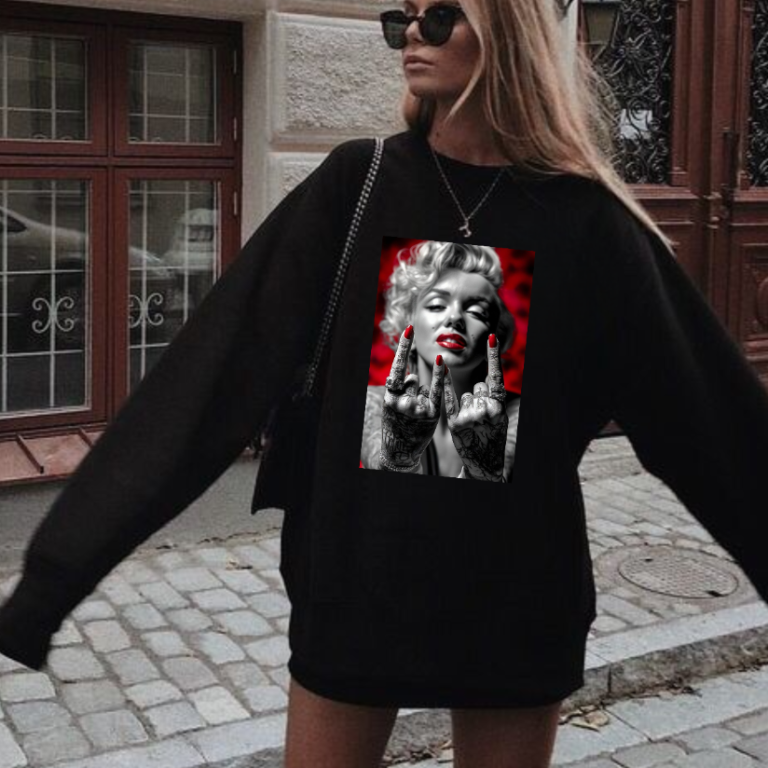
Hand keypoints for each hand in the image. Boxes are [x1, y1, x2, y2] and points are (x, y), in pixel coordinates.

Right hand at [380, 324, 445, 471]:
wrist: (401, 450)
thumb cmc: (395, 424)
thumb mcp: (391, 404)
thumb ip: (400, 387)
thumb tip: (410, 372)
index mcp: (390, 398)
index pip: (397, 368)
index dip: (403, 347)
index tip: (409, 329)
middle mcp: (404, 402)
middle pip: (411, 380)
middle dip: (409, 389)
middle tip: (406, 409)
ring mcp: (419, 408)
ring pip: (422, 386)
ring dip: (419, 395)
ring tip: (414, 414)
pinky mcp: (432, 414)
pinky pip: (436, 390)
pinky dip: (437, 377)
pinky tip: (440, 361)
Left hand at [444, 333, 507, 481]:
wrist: (484, 463)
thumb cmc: (493, 437)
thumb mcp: (500, 417)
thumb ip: (493, 397)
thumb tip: (483, 378)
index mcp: (499, 406)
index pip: (496, 376)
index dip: (494, 356)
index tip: (490, 337)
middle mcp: (484, 409)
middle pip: (478, 387)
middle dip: (480, 396)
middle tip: (482, 416)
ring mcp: (469, 416)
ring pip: (466, 395)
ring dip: (468, 404)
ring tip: (473, 423)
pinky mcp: (455, 422)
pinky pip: (449, 399)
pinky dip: (447, 386)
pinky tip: (444, 370)